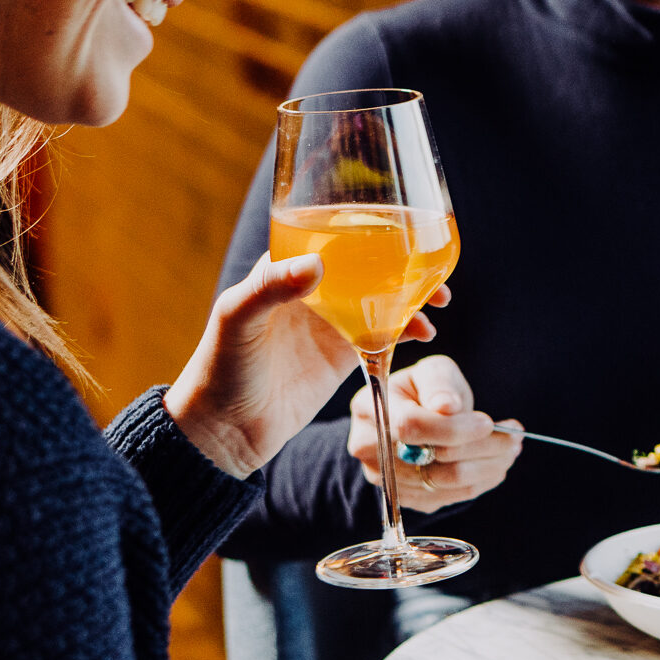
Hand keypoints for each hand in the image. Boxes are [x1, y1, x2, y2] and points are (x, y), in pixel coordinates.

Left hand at [165, 254, 450, 478]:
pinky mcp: (341, 355)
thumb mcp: (238, 321)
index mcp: (283, 270)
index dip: (371, 229)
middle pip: (367, 265)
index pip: (333, 235)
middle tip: (434, 272)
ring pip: (381, 297)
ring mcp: (329, 323)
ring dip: (412, 296)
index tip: (405, 232)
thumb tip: (317, 262)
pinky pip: (383, 334)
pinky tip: (424, 334)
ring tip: (438, 305)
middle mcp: (310, 290)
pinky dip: (407, 330)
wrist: (225, 430)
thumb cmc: (221, 369)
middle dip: (404, 263)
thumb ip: (270, 288)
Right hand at [351, 355, 520, 512]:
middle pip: (431, 459)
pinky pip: (449, 497)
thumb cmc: (425, 390)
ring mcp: (384, 478)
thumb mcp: (433, 372)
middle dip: (483, 447)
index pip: (411, 426)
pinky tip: (495, 464)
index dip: (454, 429)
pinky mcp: (404, 498)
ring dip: (488, 467)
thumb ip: (439, 384)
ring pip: (445, 482)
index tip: (488, 423)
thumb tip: (447, 406)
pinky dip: (480, 481)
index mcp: (369, 407)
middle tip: (514, 436)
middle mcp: (368, 447)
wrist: (412, 417)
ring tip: (510, 449)